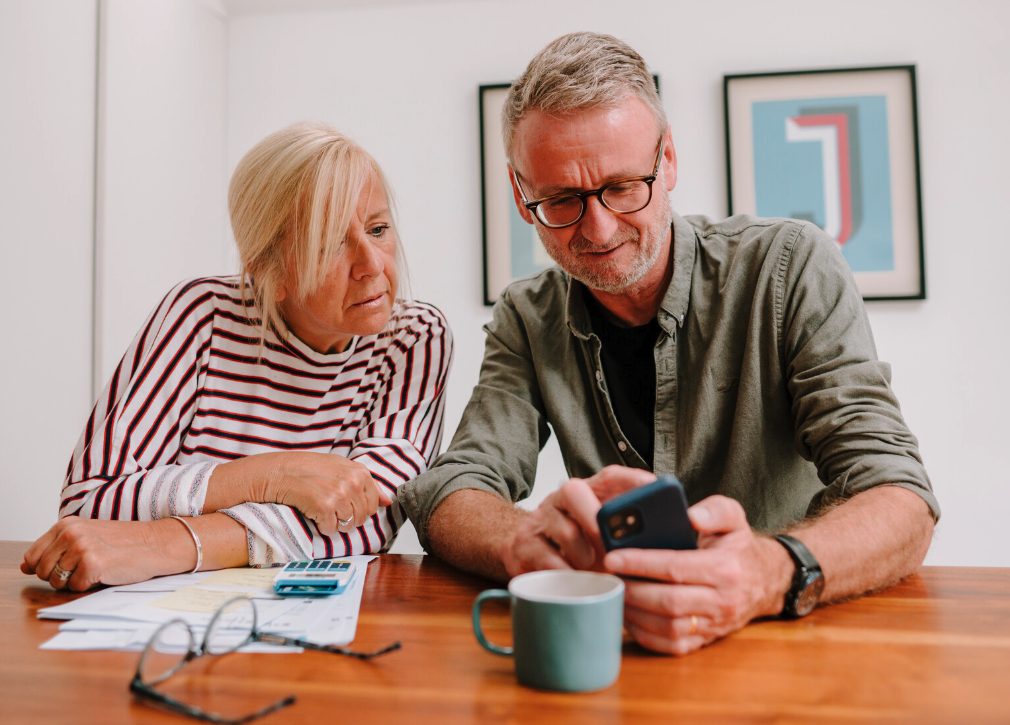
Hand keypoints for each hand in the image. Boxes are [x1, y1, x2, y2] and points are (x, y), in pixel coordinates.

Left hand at [21, 518, 174, 590]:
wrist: (156, 543)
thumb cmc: (124, 542)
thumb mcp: (86, 536)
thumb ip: (55, 548)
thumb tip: (25, 565)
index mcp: (66, 525)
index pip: (32, 556)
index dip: (45, 568)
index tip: (65, 566)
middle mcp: (71, 533)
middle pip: (42, 571)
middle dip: (60, 576)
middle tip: (85, 567)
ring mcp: (81, 547)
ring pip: (56, 581)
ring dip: (74, 581)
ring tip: (95, 569)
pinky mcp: (93, 563)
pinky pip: (74, 587)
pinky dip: (88, 585)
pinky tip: (105, 572)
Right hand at [258, 452, 392, 534]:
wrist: (280, 471)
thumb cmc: (309, 469)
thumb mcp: (341, 468)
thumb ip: (366, 484)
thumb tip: (388, 501)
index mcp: (360, 472)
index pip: (374, 503)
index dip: (360, 509)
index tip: (347, 506)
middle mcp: (353, 482)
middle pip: (362, 516)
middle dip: (348, 518)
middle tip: (331, 508)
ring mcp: (339, 495)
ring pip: (348, 524)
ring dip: (335, 522)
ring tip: (322, 509)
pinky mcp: (325, 507)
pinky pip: (331, 529)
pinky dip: (322, 526)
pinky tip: (313, 513)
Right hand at [500, 465, 653, 576]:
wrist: (526, 554)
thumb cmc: (577, 547)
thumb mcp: (603, 535)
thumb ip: (630, 533)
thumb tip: (672, 540)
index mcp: (587, 493)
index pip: (609, 477)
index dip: (631, 479)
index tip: (654, 487)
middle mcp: (561, 500)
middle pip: (574, 491)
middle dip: (595, 517)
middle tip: (612, 543)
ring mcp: (541, 520)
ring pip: (563, 528)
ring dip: (584, 555)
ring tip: (595, 571)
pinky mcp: (524, 545)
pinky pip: (545, 557)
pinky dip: (566, 573)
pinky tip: (576, 582)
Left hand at [603, 495, 787, 655]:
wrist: (764, 580)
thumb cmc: (737, 545)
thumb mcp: (733, 516)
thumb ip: (714, 510)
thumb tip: (690, 516)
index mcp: (725, 568)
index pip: (676, 568)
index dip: (640, 563)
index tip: (612, 557)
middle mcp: (722, 600)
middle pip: (668, 602)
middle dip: (631, 590)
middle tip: (606, 577)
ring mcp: (714, 624)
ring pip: (668, 627)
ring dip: (634, 613)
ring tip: (612, 593)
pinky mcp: (706, 640)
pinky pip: (672, 645)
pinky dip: (645, 634)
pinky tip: (628, 615)